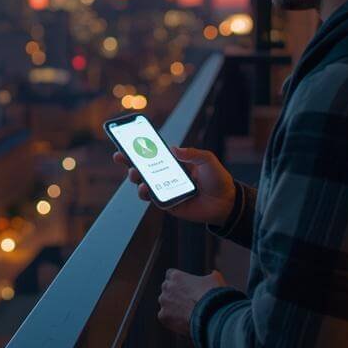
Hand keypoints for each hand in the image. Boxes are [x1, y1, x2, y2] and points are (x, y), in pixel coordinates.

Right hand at [112, 145, 235, 225]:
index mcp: (175, 164)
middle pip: (144, 169)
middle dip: (129, 162)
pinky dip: (146, 193)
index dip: (139, 149)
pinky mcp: (168, 205)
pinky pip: (153, 199)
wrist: (227, 202)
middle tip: (121, 156)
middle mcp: (167, 177)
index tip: (126, 142)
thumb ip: (192, 153)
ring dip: (135, 178)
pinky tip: (145, 188)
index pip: (153, 155)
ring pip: (144, 184)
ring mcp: (166, 191)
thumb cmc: (218, 179)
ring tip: (134, 174)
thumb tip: (172, 148)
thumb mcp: (207, 159)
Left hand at [158, 268, 225, 334]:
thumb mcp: (215, 280)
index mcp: (176, 276)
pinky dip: (173, 320)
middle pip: (167, 289)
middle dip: (174, 294)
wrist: (210, 315)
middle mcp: (166, 287)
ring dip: (173, 307)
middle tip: (187, 302)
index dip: (179, 282)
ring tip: (188, 314)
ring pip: (166, 304)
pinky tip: (184, 322)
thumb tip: (214, 274)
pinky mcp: (163, 316)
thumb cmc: (212, 295)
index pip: (171, 275)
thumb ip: (211, 276)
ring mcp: (164, 302)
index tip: (185, 288)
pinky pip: (166, 318)